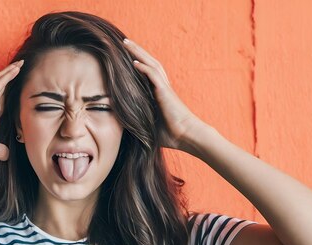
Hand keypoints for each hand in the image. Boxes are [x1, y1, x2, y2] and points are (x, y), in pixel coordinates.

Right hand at [0, 59, 23, 159]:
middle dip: (12, 76)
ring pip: (0, 80)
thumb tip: (7, 156)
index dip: (12, 90)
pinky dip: (7, 76)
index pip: (5, 97)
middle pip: (3, 85)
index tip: (22, 84)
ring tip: (20, 64)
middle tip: (22, 66)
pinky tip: (14, 70)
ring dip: (10, 71)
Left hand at [122, 38, 212, 154]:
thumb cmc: (172, 135)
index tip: (124, 56)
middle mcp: (161, 87)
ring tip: (127, 43)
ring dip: (138, 53)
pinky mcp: (165, 93)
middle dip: (136, 51)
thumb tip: (123, 127)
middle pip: (148, 63)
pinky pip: (154, 76)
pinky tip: (134, 62)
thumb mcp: (149, 127)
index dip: (137, 63)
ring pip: (151, 65)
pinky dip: (144, 68)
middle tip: (124, 41)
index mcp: (158, 94)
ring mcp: (164, 88)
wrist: (188, 136)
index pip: (146, 73)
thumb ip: (138, 122)